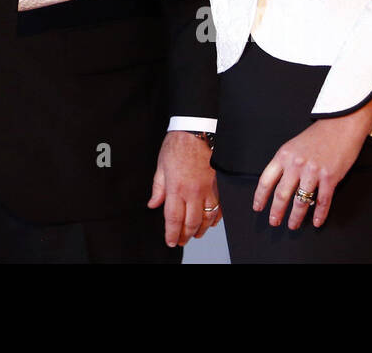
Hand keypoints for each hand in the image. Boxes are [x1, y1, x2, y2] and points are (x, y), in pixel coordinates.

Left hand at [148, 131, 219, 246]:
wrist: (195, 131)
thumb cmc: (177, 145)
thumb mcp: (161, 166)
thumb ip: (158, 189)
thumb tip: (153, 204)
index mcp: (176, 188)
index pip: (173, 219)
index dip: (172, 234)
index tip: (170, 241)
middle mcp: (193, 192)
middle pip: (191, 223)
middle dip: (186, 236)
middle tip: (181, 241)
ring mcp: (208, 189)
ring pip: (207, 218)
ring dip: (201, 230)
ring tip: (195, 234)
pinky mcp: (217, 185)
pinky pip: (219, 208)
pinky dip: (215, 218)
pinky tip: (210, 222)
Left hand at [253, 87, 371, 229]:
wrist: (340, 126)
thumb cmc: (317, 136)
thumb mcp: (293, 146)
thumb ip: (285, 163)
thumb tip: (278, 183)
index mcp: (283, 156)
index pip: (266, 180)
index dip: (260, 197)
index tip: (258, 207)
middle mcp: (296, 165)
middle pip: (281, 194)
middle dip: (276, 211)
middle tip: (273, 222)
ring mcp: (313, 172)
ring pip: (301, 201)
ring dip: (295, 217)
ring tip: (293, 225)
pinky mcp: (330, 177)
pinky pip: (323, 201)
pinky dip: (319, 214)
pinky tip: (316, 222)